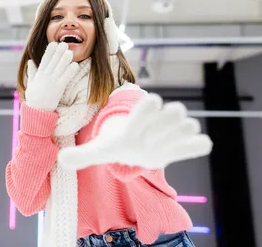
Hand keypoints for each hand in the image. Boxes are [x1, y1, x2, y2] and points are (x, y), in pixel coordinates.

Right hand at [25, 42, 79, 111]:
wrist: (37, 110)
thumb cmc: (34, 98)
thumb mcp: (31, 82)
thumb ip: (32, 71)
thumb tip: (30, 61)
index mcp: (39, 74)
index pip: (45, 59)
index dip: (49, 51)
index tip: (54, 43)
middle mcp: (46, 76)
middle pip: (53, 61)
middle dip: (58, 52)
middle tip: (64, 44)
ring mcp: (52, 81)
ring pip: (60, 67)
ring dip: (65, 59)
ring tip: (70, 52)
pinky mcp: (59, 88)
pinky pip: (66, 77)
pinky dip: (70, 71)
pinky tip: (75, 65)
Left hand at [57, 93, 212, 169]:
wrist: (137, 147)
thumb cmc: (118, 145)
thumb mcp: (101, 150)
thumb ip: (82, 154)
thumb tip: (61, 160)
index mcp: (138, 121)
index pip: (148, 105)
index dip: (149, 106)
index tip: (150, 101)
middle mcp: (158, 122)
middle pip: (173, 111)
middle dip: (166, 123)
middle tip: (151, 140)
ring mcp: (174, 132)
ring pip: (188, 124)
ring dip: (180, 135)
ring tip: (165, 146)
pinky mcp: (185, 145)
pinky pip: (200, 144)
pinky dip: (197, 146)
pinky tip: (191, 148)